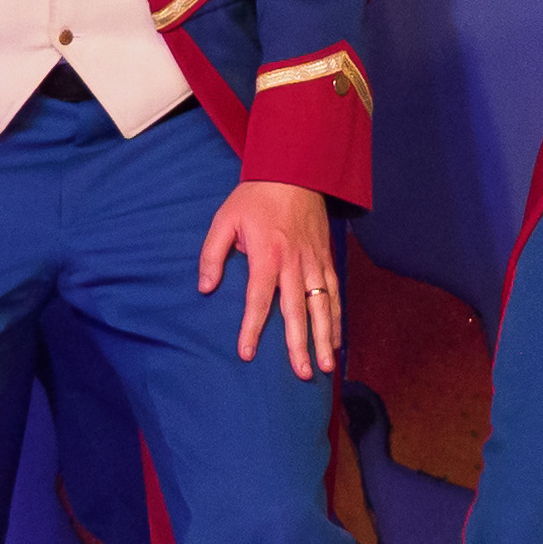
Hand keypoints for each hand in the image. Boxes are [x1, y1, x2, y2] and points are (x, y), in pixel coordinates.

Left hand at [197, 178, 339, 375]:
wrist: (295, 170)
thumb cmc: (256, 197)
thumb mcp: (224, 219)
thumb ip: (212, 255)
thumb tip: (205, 288)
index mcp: (267, 254)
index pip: (259, 299)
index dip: (252, 327)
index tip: (248, 354)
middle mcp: (295, 262)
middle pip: (298, 310)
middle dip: (300, 344)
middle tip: (302, 373)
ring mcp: (314, 261)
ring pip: (322, 305)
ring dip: (325, 336)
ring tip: (326, 365)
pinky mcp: (326, 257)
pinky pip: (334, 292)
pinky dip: (336, 316)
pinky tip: (337, 338)